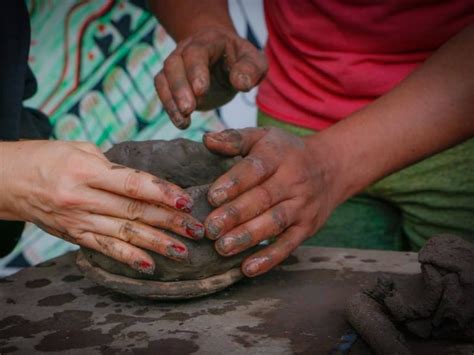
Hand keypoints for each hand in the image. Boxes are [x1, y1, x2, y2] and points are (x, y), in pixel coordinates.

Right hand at [0, 141, 204, 273]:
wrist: (7, 180)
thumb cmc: (47, 158)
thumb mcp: (80, 149)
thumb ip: (113, 167)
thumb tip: (145, 182)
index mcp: (87, 171)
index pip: (133, 184)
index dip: (162, 193)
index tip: (186, 201)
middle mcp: (83, 198)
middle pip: (134, 212)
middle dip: (169, 222)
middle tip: (197, 229)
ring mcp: (79, 220)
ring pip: (124, 234)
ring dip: (156, 244)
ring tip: (182, 251)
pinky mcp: (74, 235)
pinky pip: (105, 249)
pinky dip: (128, 258)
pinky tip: (149, 265)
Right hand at [154, 26, 266, 128]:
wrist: (224, 58)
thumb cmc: (240, 60)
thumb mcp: (254, 62)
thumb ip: (251, 70)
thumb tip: (241, 83)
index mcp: (209, 41)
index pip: (197, 52)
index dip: (196, 70)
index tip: (200, 91)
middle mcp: (186, 49)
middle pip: (174, 64)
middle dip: (179, 88)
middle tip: (189, 110)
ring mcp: (176, 64)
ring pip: (164, 78)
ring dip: (171, 101)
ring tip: (184, 122)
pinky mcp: (171, 80)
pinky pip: (162, 90)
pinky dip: (169, 108)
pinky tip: (181, 123)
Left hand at [203, 128, 338, 276]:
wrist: (331, 167)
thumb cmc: (286, 153)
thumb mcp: (263, 137)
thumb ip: (234, 139)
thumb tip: (206, 139)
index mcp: (278, 155)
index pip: (255, 168)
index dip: (234, 182)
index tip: (212, 197)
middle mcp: (293, 181)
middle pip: (263, 198)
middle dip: (236, 214)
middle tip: (210, 228)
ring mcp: (302, 206)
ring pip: (275, 223)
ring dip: (248, 237)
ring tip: (222, 248)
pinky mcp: (307, 227)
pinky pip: (289, 244)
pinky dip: (269, 258)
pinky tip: (247, 268)